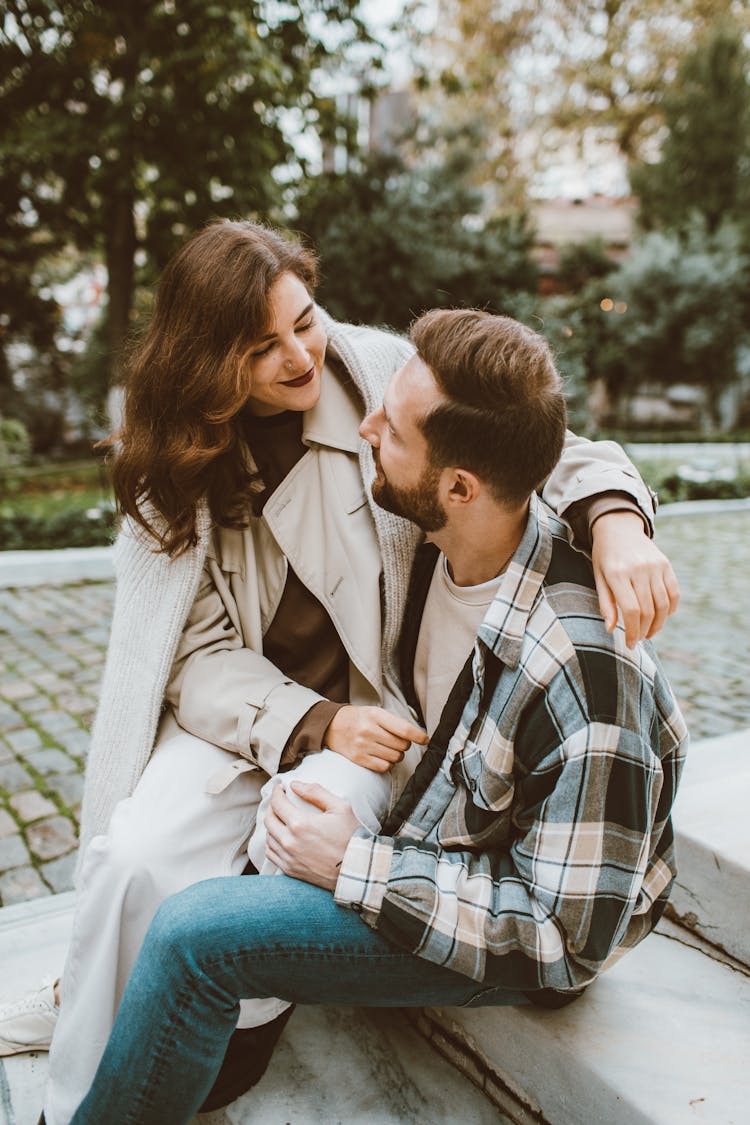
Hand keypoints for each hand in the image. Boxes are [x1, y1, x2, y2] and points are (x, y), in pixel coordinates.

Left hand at [264, 782, 359, 890]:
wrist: (357, 869)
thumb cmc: (352, 837)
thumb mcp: (341, 808)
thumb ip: (316, 792)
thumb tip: (295, 785)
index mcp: (300, 824)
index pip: (277, 803)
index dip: (276, 792)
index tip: (280, 788)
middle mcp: (290, 842)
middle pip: (269, 819)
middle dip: (272, 806)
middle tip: (280, 801)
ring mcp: (289, 858)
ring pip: (268, 837)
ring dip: (271, 824)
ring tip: (280, 818)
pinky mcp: (291, 871)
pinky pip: (271, 854)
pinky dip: (271, 843)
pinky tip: (279, 837)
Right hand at [325, 705, 427, 771]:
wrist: (332, 725)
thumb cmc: (359, 718)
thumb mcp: (375, 712)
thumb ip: (394, 722)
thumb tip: (416, 735)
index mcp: (376, 715)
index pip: (403, 728)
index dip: (418, 736)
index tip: (425, 739)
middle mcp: (369, 730)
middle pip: (402, 745)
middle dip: (405, 745)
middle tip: (398, 741)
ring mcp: (363, 746)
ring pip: (395, 757)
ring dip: (397, 755)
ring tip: (389, 749)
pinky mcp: (359, 758)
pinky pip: (384, 767)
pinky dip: (388, 764)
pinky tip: (382, 756)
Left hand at [591, 511, 679, 647]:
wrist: (618, 527)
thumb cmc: (605, 556)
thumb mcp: (599, 577)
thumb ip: (606, 603)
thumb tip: (611, 629)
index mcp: (617, 573)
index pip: (631, 611)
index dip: (632, 631)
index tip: (630, 644)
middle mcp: (638, 569)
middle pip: (648, 610)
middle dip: (644, 631)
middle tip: (639, 639)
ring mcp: (655, 566)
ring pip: (663, 604)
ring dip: (658, 624)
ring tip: (650, 632)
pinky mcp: (666, 564)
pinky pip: (674, 592)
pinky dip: (671, 608)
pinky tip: (663, 617)